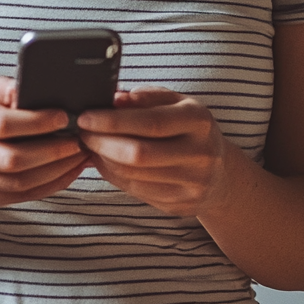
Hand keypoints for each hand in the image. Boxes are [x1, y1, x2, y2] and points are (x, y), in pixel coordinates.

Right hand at [0, 77, 88, 208]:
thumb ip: (5, 88)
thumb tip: (31, 91)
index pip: (1, 124)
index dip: (37, 122)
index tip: (64, 117)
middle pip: (10, 159)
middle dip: (52, 152)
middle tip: (78, 140)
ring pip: (15, 184)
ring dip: (54, 172)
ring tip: (78, 157)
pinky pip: (15, 198)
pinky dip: (46, 187)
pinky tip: (64, 173)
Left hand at [77, 87, 234, 216]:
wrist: (221, 173)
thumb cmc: (190, 129)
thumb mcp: (177, 103)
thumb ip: (147, 97)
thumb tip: (115, 98)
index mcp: (199, 121)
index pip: (151, 122)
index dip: (113, 121)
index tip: (86, 116)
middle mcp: (200, 154)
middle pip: (140, 154)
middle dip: (103, 143)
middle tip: (82, 132)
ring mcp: (193, 184)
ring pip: (134, 176)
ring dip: (104, 161)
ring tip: (90, 146)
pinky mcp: (181, 205)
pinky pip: (137, 191)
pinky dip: (113, 176)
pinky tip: (104, 163)